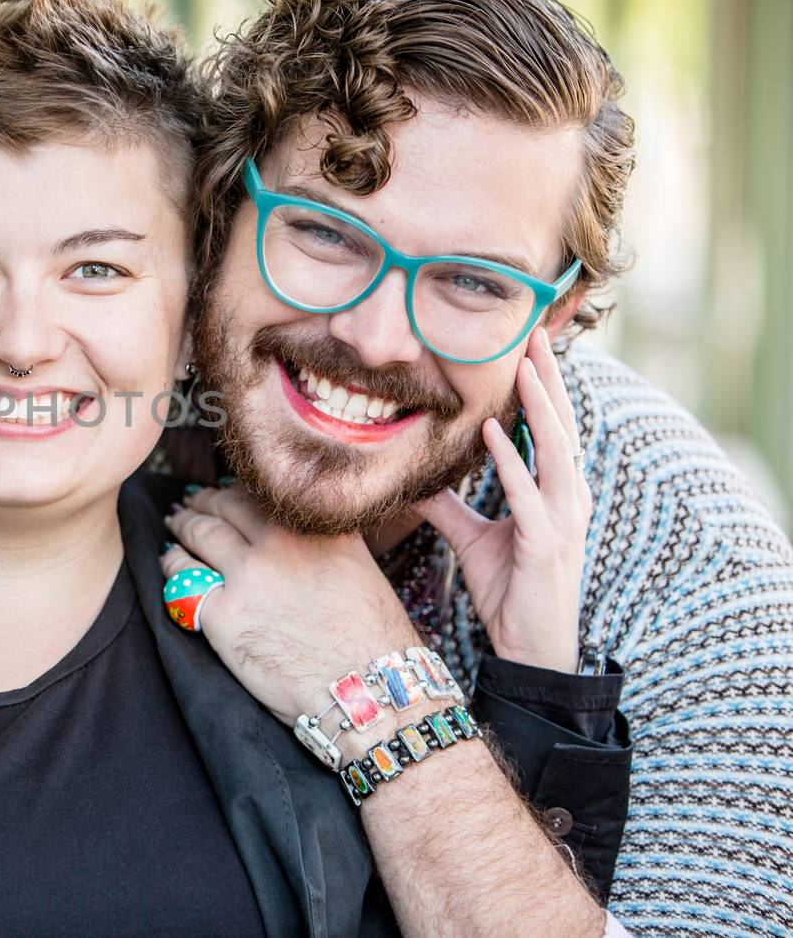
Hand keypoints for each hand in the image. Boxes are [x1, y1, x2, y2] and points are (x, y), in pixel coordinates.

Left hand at [160, 489, 425, 728]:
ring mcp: (247, 574)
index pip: (260, 493)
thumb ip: (325, 538)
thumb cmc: (370, 639)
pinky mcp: (223, 613)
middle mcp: (279, 541)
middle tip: (192, 503)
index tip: (226, 494)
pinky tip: (169, 561)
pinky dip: (173, 565)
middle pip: (225, 506)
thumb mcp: (359, 567)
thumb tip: (298, 525)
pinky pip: (183, 578)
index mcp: (315, 526)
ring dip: (183, 525)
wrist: (367, 691)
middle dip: (205, 503)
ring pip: (199, 533)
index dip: (237, 492)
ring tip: (176, 523)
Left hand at [413, 328, 590, 672]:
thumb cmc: (509, 591)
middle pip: (562, 425)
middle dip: (549, 378)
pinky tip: (490, 435)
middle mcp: (567, 499)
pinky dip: (511, 463)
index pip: (551, 427)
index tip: (527, 344)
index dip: (542, 385)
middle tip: (534, 332)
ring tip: (523, 366)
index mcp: (556, 492)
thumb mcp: (472, 539)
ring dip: (540, 407)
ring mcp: (563, 521)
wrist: (528, 650)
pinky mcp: (546, 546)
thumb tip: (414, 479)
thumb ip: (448, 507)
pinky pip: (528, 496)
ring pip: (557, 451)